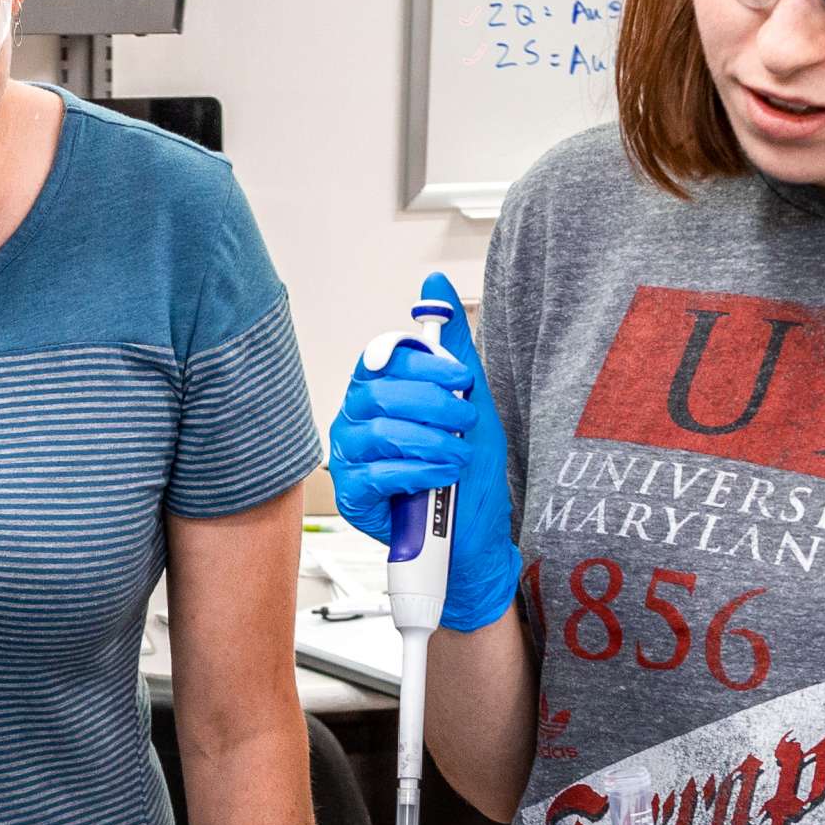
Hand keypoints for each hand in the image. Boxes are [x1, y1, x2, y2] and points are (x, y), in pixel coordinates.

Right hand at [326, 276, 521, 632]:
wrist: (475, 538)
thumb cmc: (468, 471)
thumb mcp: (470, 400)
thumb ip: (451, 345)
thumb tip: (434, 286)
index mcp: (379, 391)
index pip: (382, 358)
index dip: (421, 363)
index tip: (460, 378)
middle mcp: (356, 419)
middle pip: (379, 392)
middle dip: (434, 405)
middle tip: (466, 421)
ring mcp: (349, 458)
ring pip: (380, 432)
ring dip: (433, 443)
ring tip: (459, 458)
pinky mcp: (351, 496)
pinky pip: (377, 473)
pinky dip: (418, 472)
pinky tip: (439, 478)